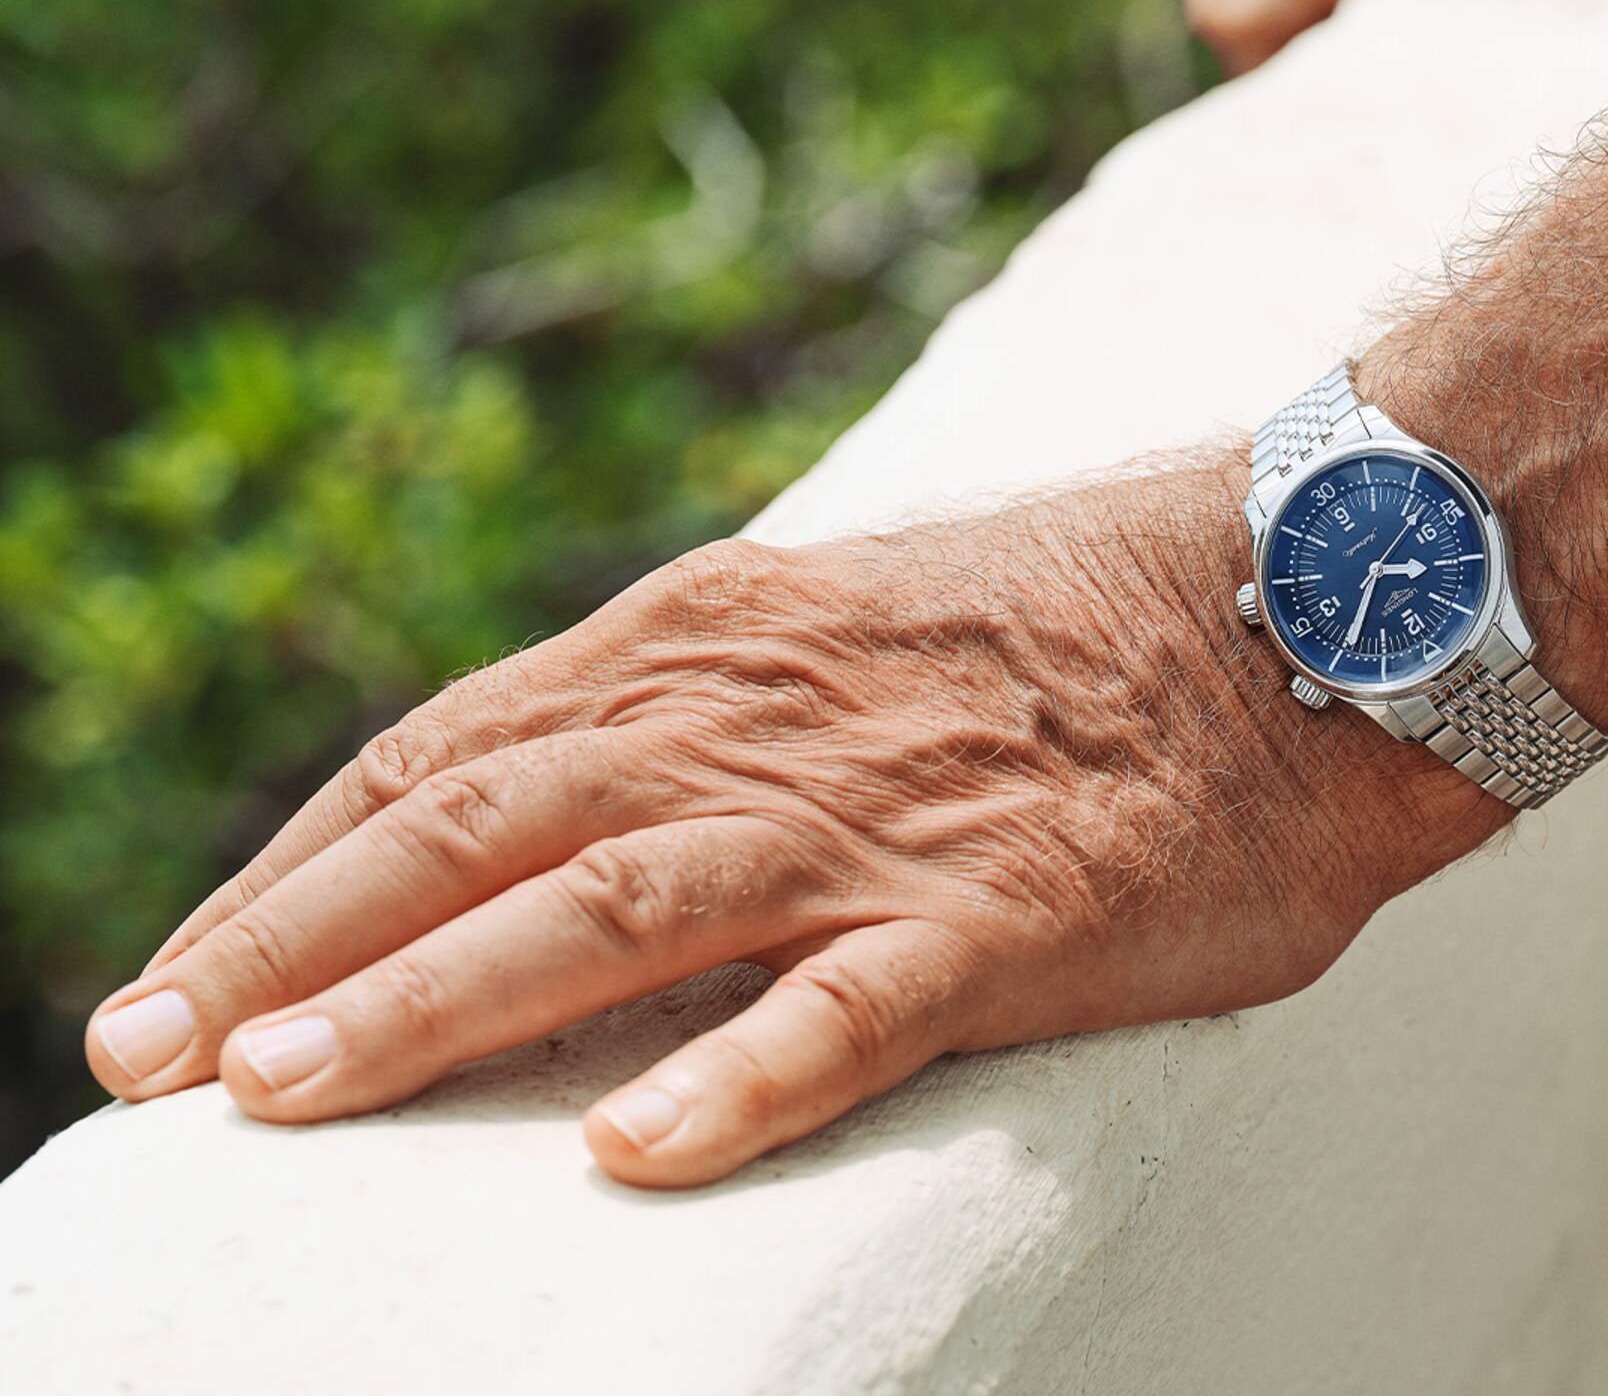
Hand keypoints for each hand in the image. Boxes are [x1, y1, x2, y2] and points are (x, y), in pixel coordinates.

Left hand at [85, 457, 1502, 1186]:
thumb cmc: (1082, 630)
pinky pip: (848, 1010)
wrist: (1307, 598)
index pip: (446, 756)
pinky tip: (635, 1157)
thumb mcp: (848, 623)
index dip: (294, 872)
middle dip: (292, 947)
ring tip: (292, 1100)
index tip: (187, 975)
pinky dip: (736, 1081)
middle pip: (474, 828)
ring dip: (431, 1004)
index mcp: (709, 635)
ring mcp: (875, 816)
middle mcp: (758, 716)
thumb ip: (704, 704)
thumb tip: (564, 813)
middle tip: (152, 1060)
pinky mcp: (1007, 912)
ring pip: (608, 908)